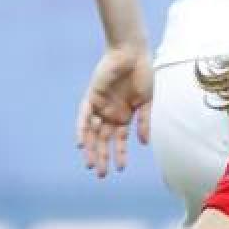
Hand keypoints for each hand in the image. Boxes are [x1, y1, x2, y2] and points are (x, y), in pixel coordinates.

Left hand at [77, 45, 153, 177]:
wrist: (132, 53)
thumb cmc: (143, 74)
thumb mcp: (147, 102)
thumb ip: (144, 122)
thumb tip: (144, 143)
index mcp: (125, 116)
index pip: (119, 140)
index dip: (119, 154)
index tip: (120, 168)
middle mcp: (111, 113)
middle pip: (104, 140)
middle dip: (102, 157)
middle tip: (100, 174)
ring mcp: (100, 106)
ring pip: (93, 132)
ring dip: (91, 148)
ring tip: (90, 165)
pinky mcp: (92, 98)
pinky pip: (84, 117)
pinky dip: (82, 130)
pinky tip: (81, 144)